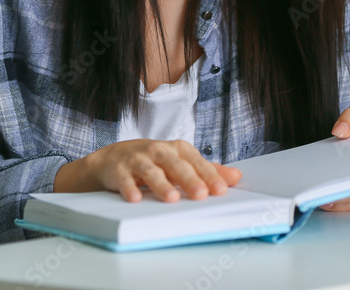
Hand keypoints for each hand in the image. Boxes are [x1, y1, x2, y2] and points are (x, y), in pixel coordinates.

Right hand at [53, 139, 241, 202]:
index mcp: (177, 149)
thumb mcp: (180, 162)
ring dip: (161, 184)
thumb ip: (207, 170)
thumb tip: (236, 177)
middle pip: (176, 164)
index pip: (195, 161)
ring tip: (171, 198)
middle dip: (189, 179)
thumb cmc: (154, 161)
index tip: (221, 190)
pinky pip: (124, 179)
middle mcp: (158, 151)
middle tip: (201, 195)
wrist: (113, 159)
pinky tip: (135, 199)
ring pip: (151, 171)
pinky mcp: (119, 170)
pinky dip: (129, 188)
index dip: (208, 175)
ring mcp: (137, 159)